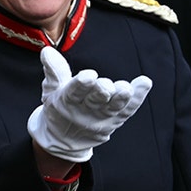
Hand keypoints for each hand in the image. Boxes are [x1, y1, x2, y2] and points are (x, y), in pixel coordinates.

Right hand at [27, 46, 151, 162]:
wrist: (64, 140)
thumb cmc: (58, 109)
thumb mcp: (50, 90)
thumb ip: (53, 70)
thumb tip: (47, 51)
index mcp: (65, 103)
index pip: (74, 93)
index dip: (82, 85)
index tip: (89, 75)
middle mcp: (85, 113)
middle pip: (96, 101)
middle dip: (101, 92)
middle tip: (105, 85)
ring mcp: (102, 119)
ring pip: (114, 107)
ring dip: (121, 98)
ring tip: (126, 88)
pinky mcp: (115, 121)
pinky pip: (128, 109)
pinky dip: (137, 97)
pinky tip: (144, 83)